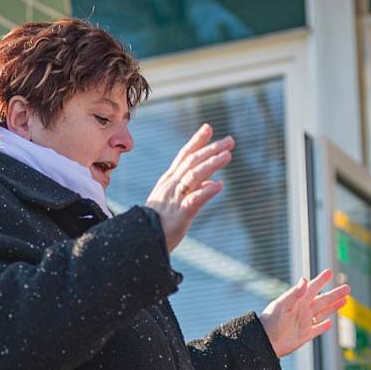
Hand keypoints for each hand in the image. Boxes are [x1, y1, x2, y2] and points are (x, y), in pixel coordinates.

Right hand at [145, 124, 233, 252]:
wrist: (140, 242)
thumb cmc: (158, 223)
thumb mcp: (176, 202)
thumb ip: (195, 190)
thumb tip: (215, 182)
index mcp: (169, 181)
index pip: (184, 156)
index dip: (197, 141)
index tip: (208, 127)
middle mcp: (171, 186)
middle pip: (192, 162)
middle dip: (211, 149)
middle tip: (230, 141)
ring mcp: (174, 199)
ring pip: (194, 176)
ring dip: (211, 164)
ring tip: (227, 155)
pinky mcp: (180, 215)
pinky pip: (194, 200)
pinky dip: (207, 191)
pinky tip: (220, 185)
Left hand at [259, 269, 350, 358]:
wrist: (264, 342)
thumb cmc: (270, 322)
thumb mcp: (282, 305)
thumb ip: (294, 294)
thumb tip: (304, 280)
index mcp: (298, 301)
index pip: (313, 288)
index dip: (321, 280)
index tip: (330, 272)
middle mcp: (302, 310)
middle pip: (323, 300)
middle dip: (335, 294)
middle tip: (348, 287)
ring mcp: (304, 322)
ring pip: (323, 312)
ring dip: (334, 306)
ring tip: (345, 300)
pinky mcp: (304, 335)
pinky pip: (317, 329)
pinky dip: (324, 326)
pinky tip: (331, 322)